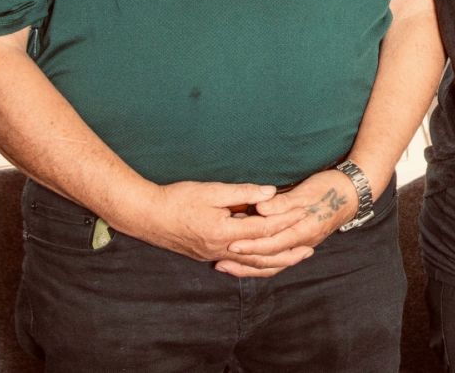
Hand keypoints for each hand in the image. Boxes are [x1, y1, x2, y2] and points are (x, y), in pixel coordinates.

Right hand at [122, 181, 299, 266]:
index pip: (263, 229)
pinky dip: (255, 264)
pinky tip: (264, 261)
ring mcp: (213, 255)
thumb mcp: (211, 191)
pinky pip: (238, 264)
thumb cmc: (176, 199)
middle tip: (310, 249)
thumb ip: (242, 193)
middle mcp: (220, 249)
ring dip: (274, 262)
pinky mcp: (207, 255)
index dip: (285, 221)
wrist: (145, 216)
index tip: (304, 214)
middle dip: (287, 251)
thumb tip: (270, 192)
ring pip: (250, 264)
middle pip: (261, 254)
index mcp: (223, 232)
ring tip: (294, 258)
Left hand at [216, 169, 360, 276]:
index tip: (231, 245)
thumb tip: (261, 208)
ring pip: (274, 264)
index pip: (273, 244)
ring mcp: (303, 245)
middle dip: (245, 262)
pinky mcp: (301, 243)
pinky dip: (262, 263)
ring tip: (228, 266)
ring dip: (250, 267)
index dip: (251, 245)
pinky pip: (279, 260)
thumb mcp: (307, 191)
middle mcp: (304, 242)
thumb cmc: (330, 188)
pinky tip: (248, 261)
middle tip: (220, 263)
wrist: (352, 192)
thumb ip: (284, 202)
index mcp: (305, 230)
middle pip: (271, 260)